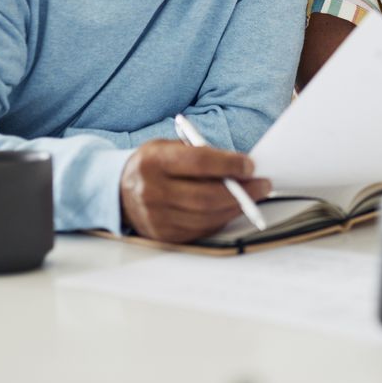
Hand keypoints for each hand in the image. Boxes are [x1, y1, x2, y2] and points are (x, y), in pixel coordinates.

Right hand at [119, 139, 271, 242]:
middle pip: (207, 195)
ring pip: (207, 216)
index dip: (229, 164)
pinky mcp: (163, 235)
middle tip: (262, 185)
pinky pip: (201, 229)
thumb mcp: (169, 147)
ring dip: (236, 207)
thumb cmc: (154, 164)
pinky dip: (221, 219)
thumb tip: (241, 166)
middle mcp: (152, 191)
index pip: (199, 162)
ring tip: (252, 197)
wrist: (119, 190)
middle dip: (242, 191)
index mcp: (153, 161)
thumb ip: (200, 154)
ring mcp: (156, 217)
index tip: (250, 165)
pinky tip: (231, 209)